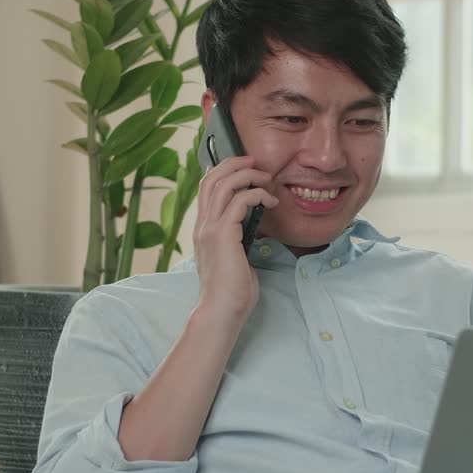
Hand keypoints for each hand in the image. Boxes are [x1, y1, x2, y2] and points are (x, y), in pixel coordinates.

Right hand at [192, 155, 278, 325]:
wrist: (222, 310)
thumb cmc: (232, 290)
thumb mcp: (233, 257)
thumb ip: (236, 238)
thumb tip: (250, 226)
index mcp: (203, 229)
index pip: (206, 187)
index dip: (223, 170)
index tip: (245, 167)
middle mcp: (202, 224)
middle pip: (212, 178)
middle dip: (235, 164)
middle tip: (256, 162)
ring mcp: (210, 229)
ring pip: (224, 184)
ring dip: (248, 175)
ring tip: (266, 178)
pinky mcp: (223, 235)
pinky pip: (240, 200)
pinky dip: (257, 194)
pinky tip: (270, 201)